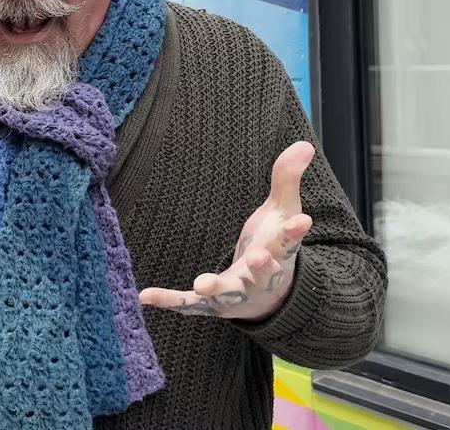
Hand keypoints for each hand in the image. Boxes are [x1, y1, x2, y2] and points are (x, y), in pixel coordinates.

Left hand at [139, 141, 314, 320]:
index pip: (289, 241)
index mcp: (279, 253)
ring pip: (228, 292)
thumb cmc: (271, 246)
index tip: (304, 221)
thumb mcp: (281, 212)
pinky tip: (146, 295)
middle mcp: (261, 278)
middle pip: (264, 273)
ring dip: (216, 287)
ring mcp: (236, 294)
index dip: (295, 232)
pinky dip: (170, 301)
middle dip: (262, 266)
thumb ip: (287, 180)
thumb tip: (304, 145)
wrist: (268, 298)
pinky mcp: (212, 305)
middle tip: (258, 257)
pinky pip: (190, 305)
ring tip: (202, 283)